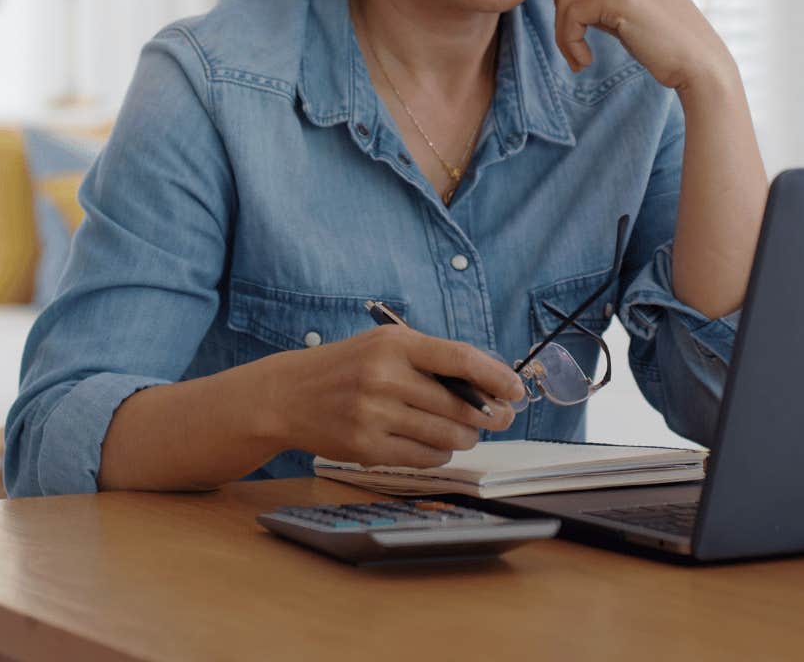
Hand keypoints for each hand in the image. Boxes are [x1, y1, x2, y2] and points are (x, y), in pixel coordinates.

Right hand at [269, 325, 523, 468]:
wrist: (288, 395)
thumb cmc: (347, 367)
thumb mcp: (384, 347)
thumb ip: (432, 361)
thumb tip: (490, 387)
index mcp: (395, 344)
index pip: (460, 359)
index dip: (496, 377)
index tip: (516, 390)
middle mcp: (384, 377)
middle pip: (460, 405)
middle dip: (488, 416)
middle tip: (499, 418)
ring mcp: (373, 415)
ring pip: (446, 436)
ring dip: (465, 437)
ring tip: (464, 432)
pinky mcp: (365, 448)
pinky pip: (424, 458)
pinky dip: (440, 454)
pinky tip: (435, 445)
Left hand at [549, 0, 734, 93]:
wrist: (701, 65)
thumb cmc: (667, 44)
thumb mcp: (632, 8)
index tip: (566, 5)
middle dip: (561, 9)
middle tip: (570, 38)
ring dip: (563, 32)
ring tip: (578, 57)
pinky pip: (572, 15)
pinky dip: (569, 42)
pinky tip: (584, 61)